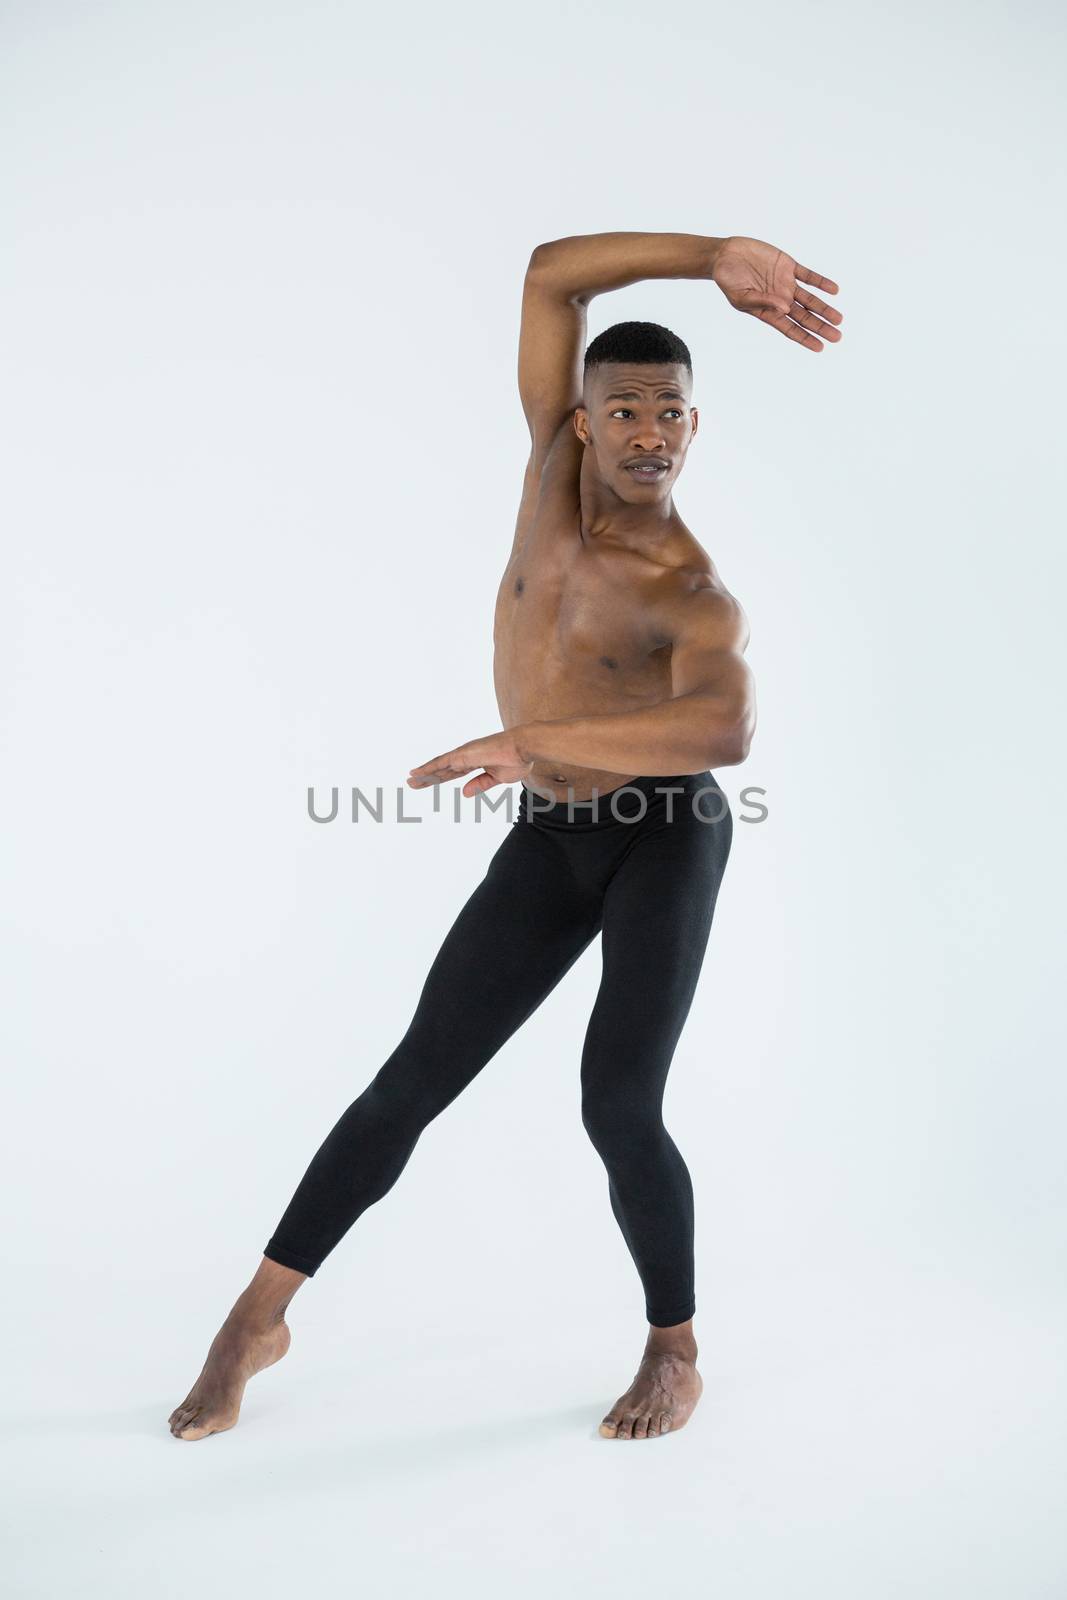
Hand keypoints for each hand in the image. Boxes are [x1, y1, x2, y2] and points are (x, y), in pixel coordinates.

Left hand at [407, 726, 534, 797]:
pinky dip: (426, 768)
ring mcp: (462, 755)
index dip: (440, 778)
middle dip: (428, 777)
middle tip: (413, 783)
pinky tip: (415, 773)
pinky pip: (440, 763)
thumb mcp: (496, 778)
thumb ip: (479, 785)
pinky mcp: (461, 755)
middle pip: (441, 770)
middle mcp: (465, 757)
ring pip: (437, 767)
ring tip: (410, 781)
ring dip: (423, 774)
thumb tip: (464, 793)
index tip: (429, 783)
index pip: (452, 773)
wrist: (524, 749)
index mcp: (474, 763)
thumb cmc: (517, 761)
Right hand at [713, 236, 842, 349]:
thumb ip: (764, 302)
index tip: (820, 347)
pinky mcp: (788, 266)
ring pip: (809, 299)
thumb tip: (786, 308)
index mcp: (767, 312)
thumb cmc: (728, 280)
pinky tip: (834, 290)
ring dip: (824, 309)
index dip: (805, 338)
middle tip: (836, 337)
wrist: (726, 255)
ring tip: (839, 319)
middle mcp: (780, 299)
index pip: (790, 329)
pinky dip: (821, 282)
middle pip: (804, 317)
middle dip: (820, 327)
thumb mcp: (741, 296)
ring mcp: (785, 283)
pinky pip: (808, 276)